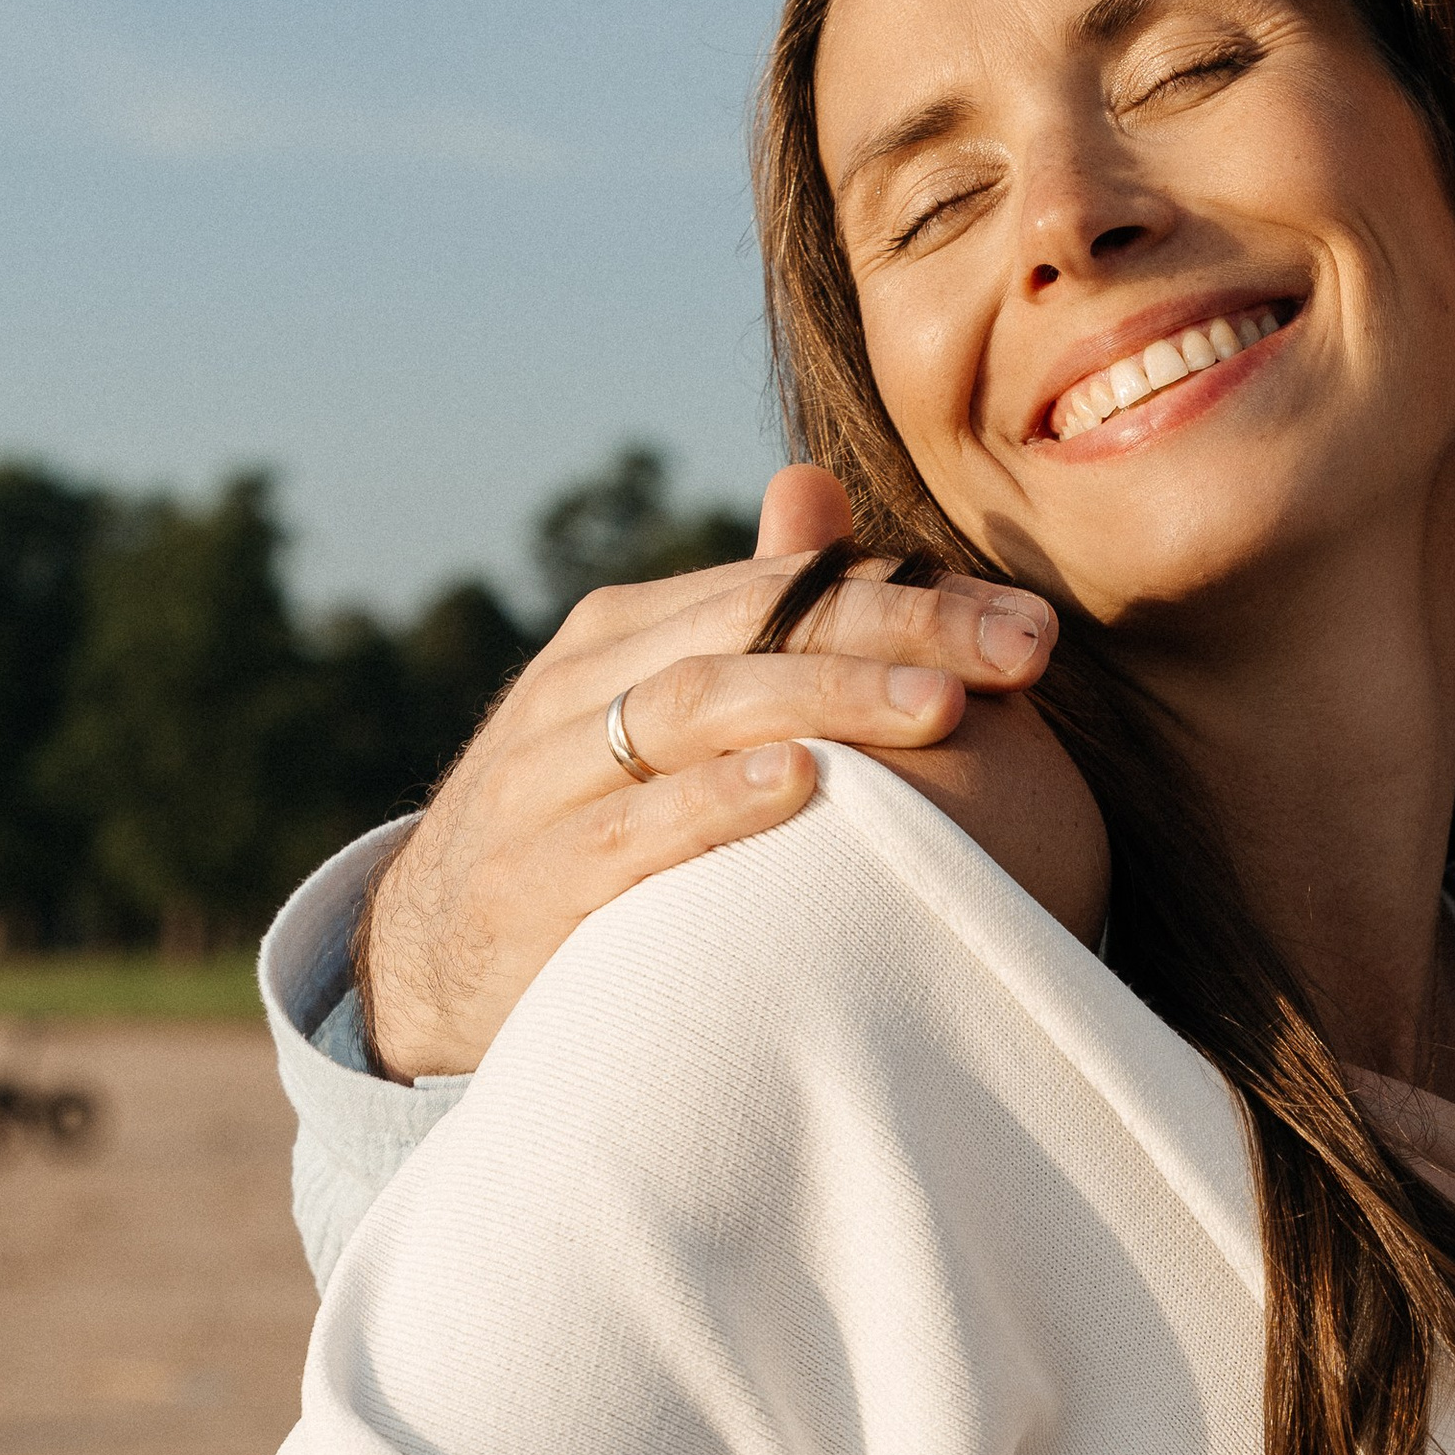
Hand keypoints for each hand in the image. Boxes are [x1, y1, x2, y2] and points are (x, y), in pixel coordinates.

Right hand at [359, 466, 1059, 1078]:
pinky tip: (800, 787)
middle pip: (755, 630)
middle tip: (1022, 654)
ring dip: (825, 701)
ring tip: (939, 708)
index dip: (915, 600)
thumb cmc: (583, 825)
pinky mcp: (530, 878)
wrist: (422, 961)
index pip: (787, 590)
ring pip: (693, 708)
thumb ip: (745, 620)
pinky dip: (714, 802)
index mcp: (626, 632)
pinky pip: (627, 829)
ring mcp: (545, 777)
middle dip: (900, 633)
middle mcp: (582, 685)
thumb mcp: (655, 715)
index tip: (1032, 626)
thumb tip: (820, 493)